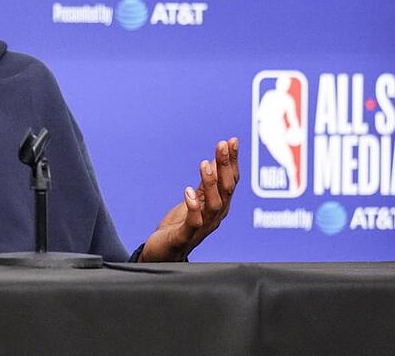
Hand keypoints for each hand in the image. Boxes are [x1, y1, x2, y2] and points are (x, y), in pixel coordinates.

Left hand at [139, 137, 238, 261]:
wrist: (162, 254)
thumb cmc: (179, 227)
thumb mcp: (194, 201)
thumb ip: (205, 185)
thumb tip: (215, 161)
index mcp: (218, 207)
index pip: (230, 181)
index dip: (232, 161)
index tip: (232, 141)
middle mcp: (215, 217)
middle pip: (226, 190)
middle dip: (226, 166)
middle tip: (221, 145)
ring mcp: (202, 228)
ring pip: (214, 205)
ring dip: (210, 183)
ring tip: (205, 164)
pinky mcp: (185, 237)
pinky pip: (194, 223)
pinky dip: (193, 207)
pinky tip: (188, 192)